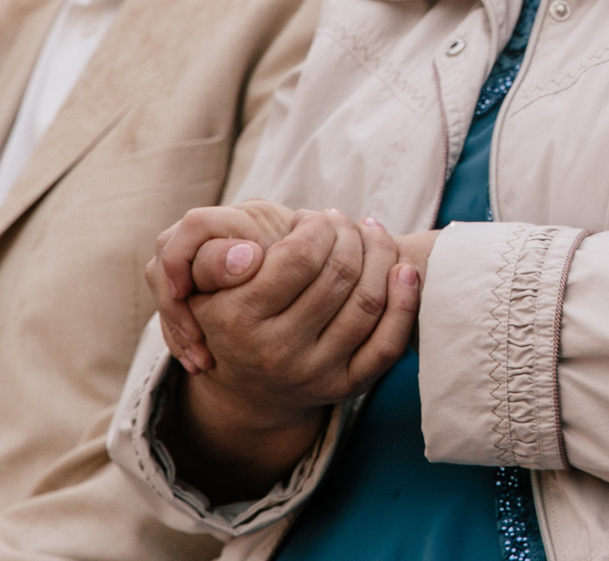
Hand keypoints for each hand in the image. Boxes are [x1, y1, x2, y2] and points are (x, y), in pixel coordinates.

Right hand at [159, 210, 420, 502]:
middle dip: (350, 234)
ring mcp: (315, 373)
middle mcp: (278, 351)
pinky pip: (388, 342)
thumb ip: (214, 257)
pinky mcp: (346, 387)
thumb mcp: (204, 289)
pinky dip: (405, 301)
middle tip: (344, 222)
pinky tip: (403, 270)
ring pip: (368, 301)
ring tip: (372, 234)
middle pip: (340, 274)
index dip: (316, 226)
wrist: (248, 390)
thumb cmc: (230, 318)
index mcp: (241, 319)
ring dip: (381, 255)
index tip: (313, 218)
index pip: (300, 256)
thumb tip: (248, 248)